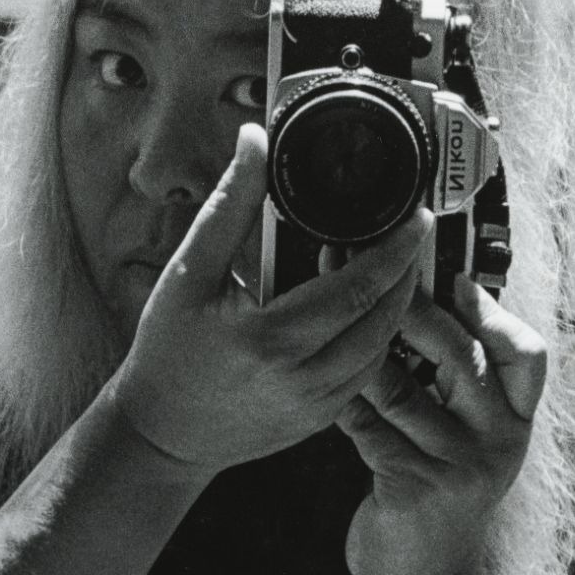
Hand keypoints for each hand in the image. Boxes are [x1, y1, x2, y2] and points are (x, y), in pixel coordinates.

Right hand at [108, 124, 433, 474]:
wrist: (159, 434)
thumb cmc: (166, 354)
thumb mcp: (189, 273)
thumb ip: (229, 206)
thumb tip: (255, 141)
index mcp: (270, 339)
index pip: (355, 291)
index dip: (394, 252)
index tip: (415, 219)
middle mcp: (301, 379)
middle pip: (382, 321)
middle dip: (404, 274)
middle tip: (409, 237)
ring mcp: (314, 407)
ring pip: (381, 352)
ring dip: (394, 308)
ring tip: (385, 269)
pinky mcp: (318, 422)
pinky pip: (365, 377)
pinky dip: (374, 340)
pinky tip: (362, 311)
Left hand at [336, 273, 547, 574]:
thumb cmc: (439, 495)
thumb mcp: (468, 441)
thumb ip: (460, 386)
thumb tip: (429, 303)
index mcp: (517, 422)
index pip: (527, 354)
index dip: (493, 312)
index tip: (456, 278)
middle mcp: (498, 443)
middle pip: (463, 358)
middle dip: (416, 313)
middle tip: (376, 282)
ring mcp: (457, 469)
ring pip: (405, 391)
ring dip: (365, 354)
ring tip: (335, 320)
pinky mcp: (414, 489)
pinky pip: (370, 428)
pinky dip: (345, 402)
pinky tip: (323, 384)